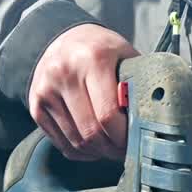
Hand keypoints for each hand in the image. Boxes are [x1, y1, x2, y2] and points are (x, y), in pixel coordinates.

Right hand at [28, 24, 139, 161]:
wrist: (61, 38)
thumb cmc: (101, 50)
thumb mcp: (125, 54)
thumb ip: (138, 81)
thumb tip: (155, 115)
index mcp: (93, 60)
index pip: (108, 114)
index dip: (123, 137)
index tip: (136, 142)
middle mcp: (64, 74)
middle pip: (91, 132)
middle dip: (112, 149)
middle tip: (127, 152)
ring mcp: (45, 91)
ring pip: (76, 140)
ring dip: (98, 153)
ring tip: (113, 150)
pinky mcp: (35, 105)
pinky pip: (60, 142)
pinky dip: (80, 151)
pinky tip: (94, 148)